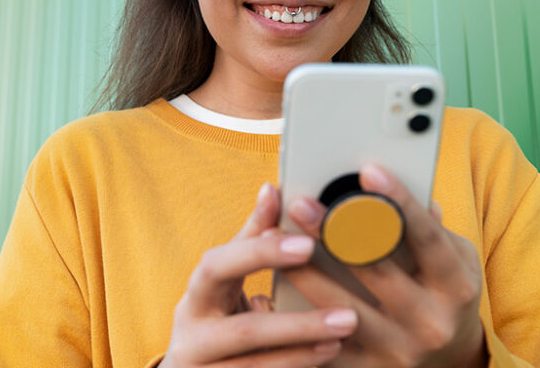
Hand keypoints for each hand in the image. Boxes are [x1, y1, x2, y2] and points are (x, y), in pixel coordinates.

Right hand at [158, 183, 360, 367]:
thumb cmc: (215, 314)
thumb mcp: (226, 279)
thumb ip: (251, 239)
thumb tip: (272, 188)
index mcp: (195, 296)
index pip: (218, 267)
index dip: (260, 255)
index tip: (308, 245)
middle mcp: (191, 337)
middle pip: (243, 331)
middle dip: (297, 325)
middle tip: (349, 316)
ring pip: (255, 367)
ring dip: (307, 354)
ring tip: (345, 339)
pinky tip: (328, 357)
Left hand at [283, 164, 487, 367]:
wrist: (451, 363)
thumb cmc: (445, 295)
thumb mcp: (455, 262)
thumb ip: (431, 228)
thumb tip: (408, 184)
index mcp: (457, 288)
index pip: (426, 238)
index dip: (398, 203)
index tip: (368, 170)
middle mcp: (432, 323)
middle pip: (377, 270)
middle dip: (335, 233)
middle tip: (300, 205)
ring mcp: (400, 352)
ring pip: (342, 308)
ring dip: (304, 273)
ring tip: (273, 242)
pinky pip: (326, 347)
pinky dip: (298, 320)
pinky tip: (269, 295)